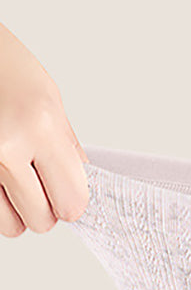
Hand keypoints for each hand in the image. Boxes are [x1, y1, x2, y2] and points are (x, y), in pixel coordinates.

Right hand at [0, 21, 89, 237]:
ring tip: (12, 176)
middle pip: (41, 222)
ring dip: (14, 210)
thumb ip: (66, 145)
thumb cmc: (0, 62)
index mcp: (39, 126)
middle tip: (35, 181)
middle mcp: (6, 147)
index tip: (66, 192)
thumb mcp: (47, 94)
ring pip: (10, 227)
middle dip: (42, 207)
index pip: (72, 203)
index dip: (70, 201)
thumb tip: (83, 184)